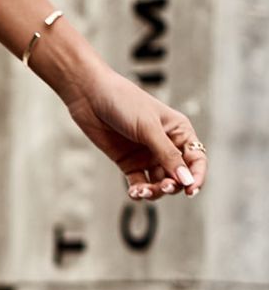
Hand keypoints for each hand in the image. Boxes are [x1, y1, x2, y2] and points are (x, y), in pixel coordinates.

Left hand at [60, 63, 206, 201]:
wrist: (91, 97)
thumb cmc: (124, 103)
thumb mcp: (149, 128)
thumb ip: (167, 155)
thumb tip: (186, 180)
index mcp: (179, 131)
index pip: (196, 159)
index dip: (197, 176)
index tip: (191, 191)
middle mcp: (166, 145)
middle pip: (178, 175)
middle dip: (174, 186)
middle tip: (165, 187)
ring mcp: (147, 155)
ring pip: (159, 183)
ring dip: (155, 192)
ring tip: (144, 191)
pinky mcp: (129, 163)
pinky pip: (140, 184)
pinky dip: (139, 191)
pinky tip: (135, 192)